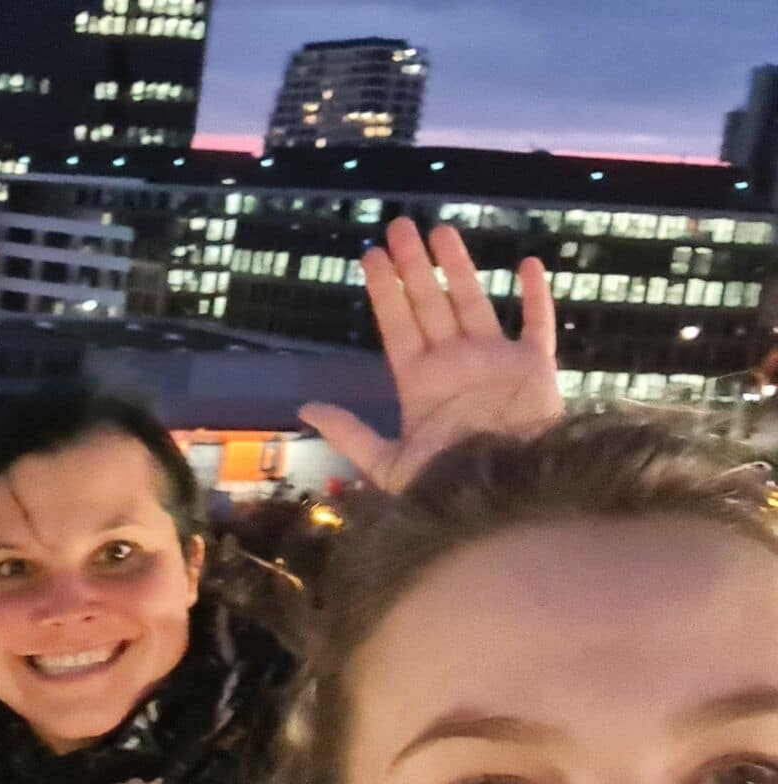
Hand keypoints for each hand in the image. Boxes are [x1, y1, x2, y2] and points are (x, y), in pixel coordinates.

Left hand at [301, 218, 561, 493]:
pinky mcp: (535, 369)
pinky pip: (538, 325)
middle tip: (398, 225)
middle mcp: (454, 364)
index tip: (370, 255)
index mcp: (420, 383)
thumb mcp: (387, 464)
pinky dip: (537, 296)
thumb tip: (303, 409)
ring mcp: (495, 362)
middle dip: (413, 266)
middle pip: (429, 303)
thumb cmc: (445, 487)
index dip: (384, 290)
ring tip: (440, 230)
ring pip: (473, 302)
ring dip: (458, 267)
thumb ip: (349, 433)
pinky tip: (528, 264)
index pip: (396, 325)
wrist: (502, 499)